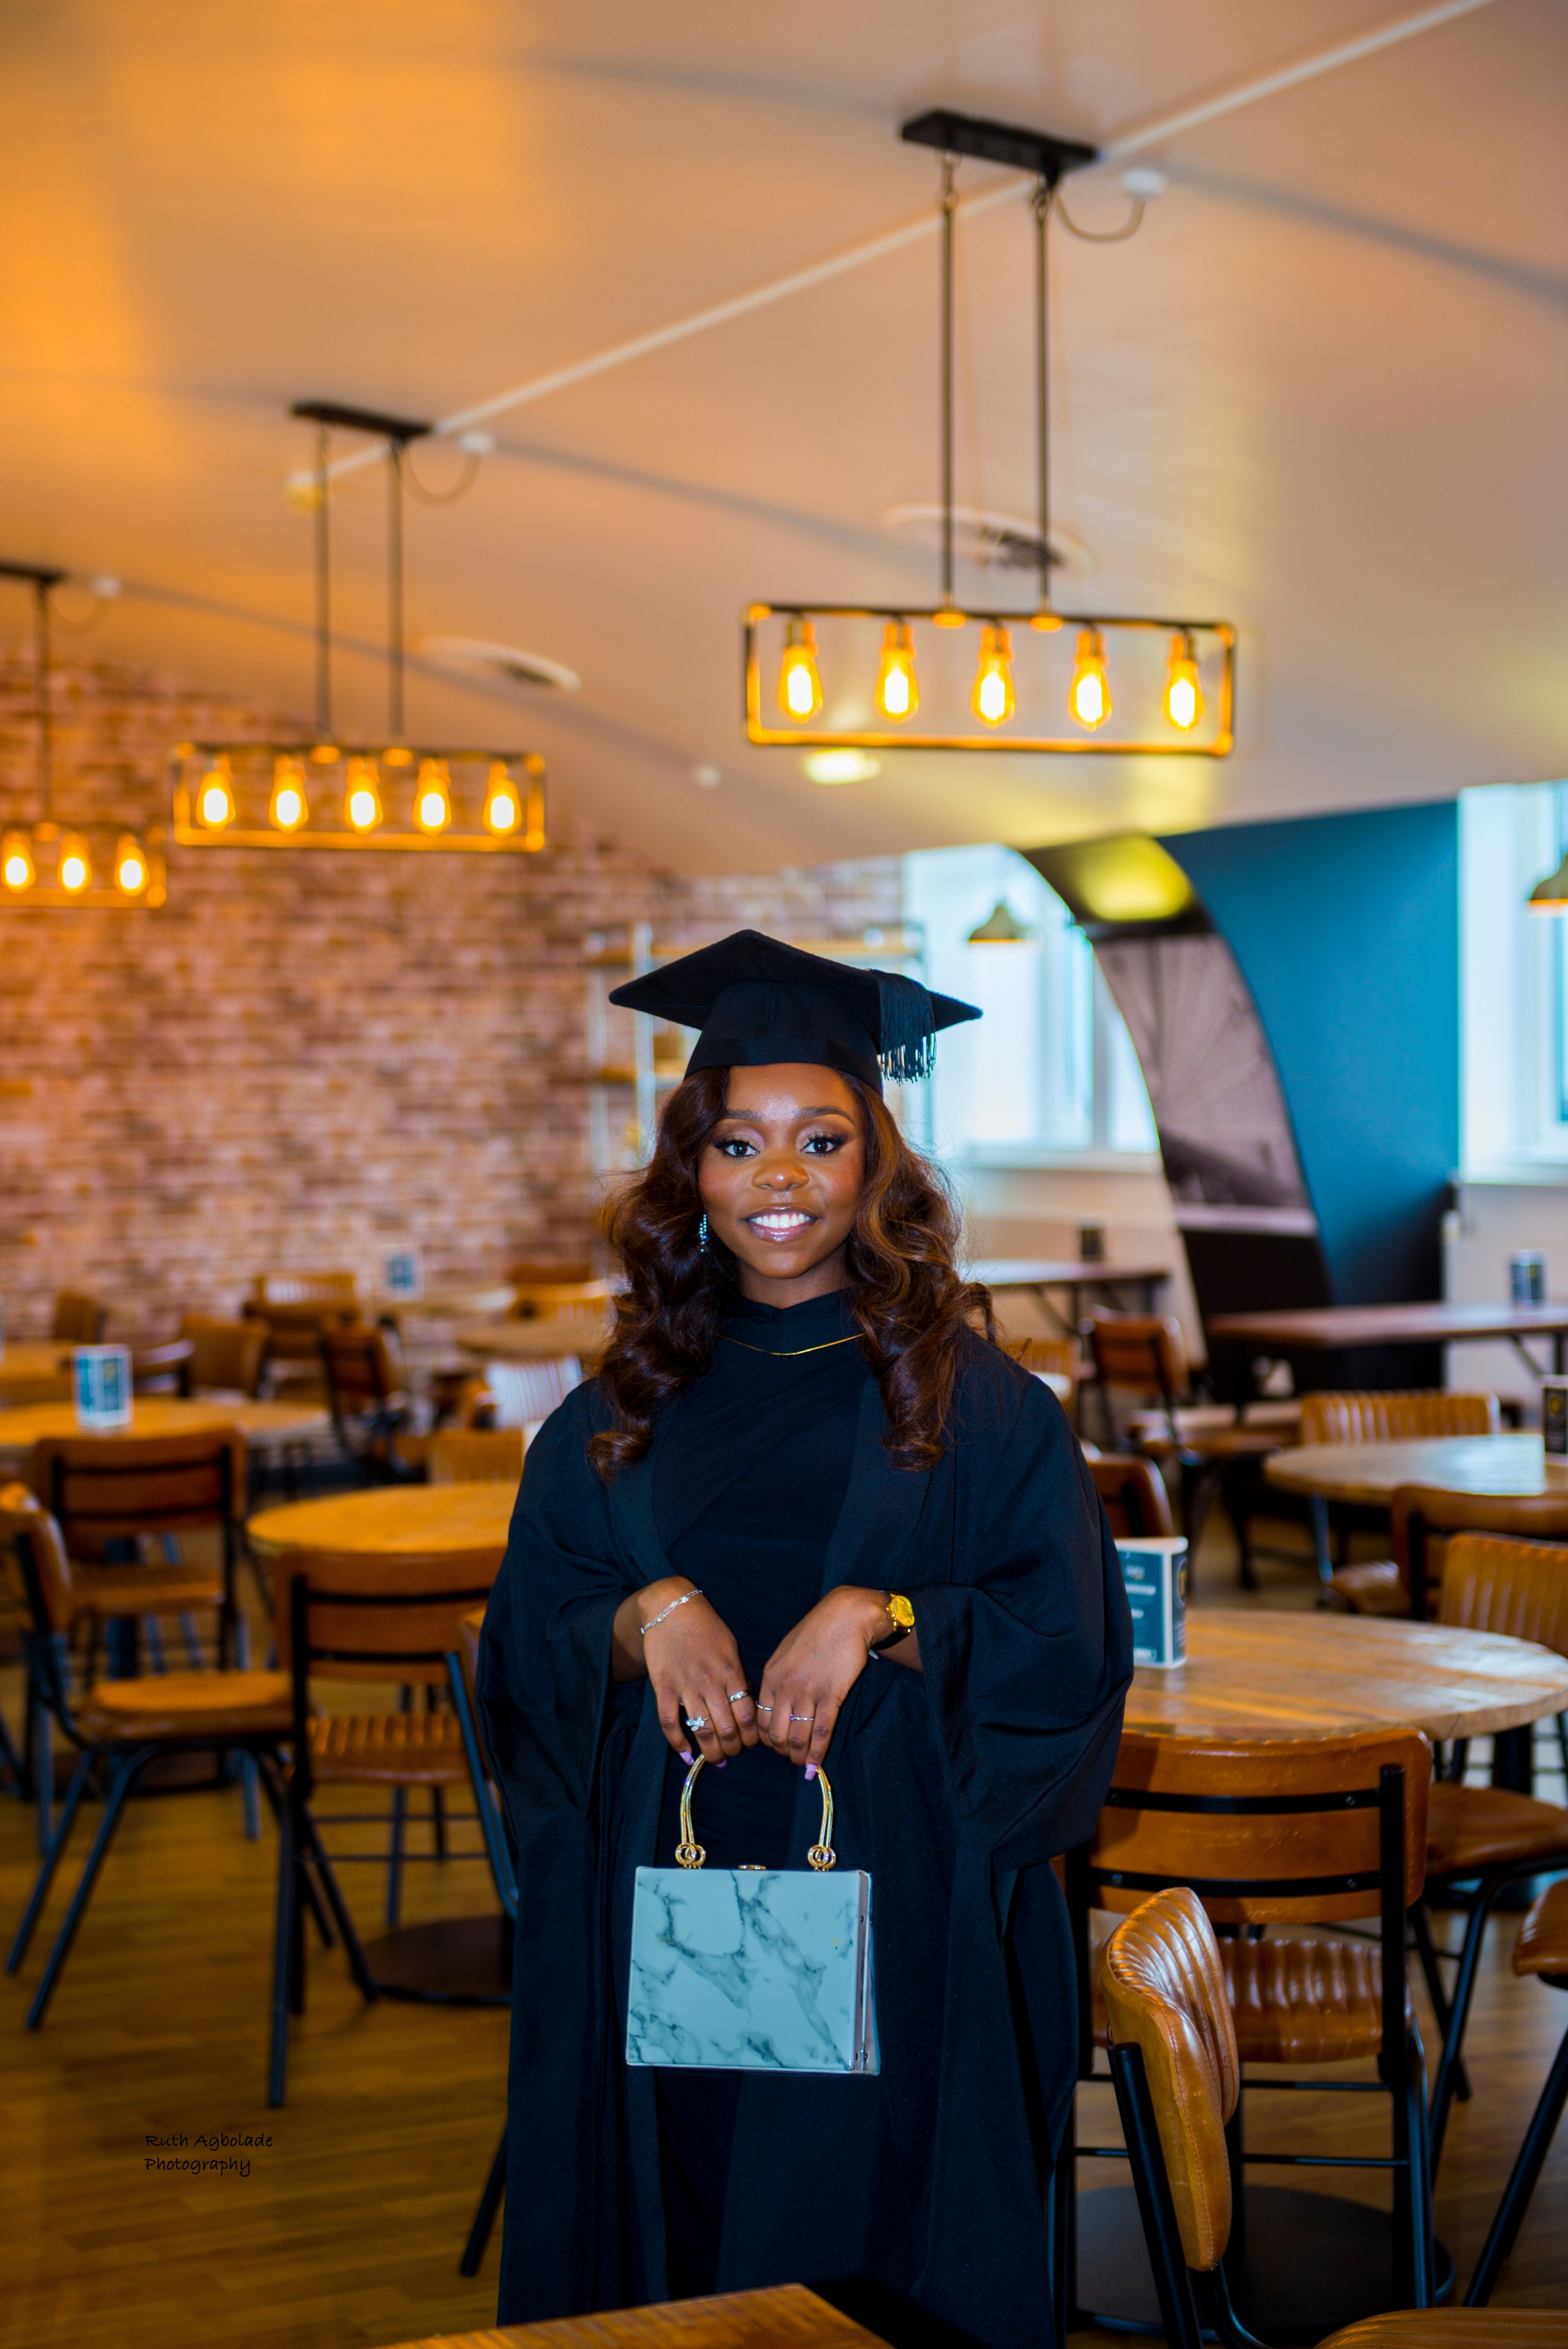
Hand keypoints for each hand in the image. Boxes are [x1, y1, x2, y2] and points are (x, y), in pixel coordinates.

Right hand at [621, 1580, 759, 1766]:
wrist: (671, 1608)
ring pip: (701, 1730)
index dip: (751, 1737)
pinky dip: (678, 1743)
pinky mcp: (663, 1687)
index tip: (750, 1743)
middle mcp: (710, 1682)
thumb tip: (746, 1708)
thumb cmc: (706, 1627)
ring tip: (715, 1760)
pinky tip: (686, 1754)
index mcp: (731, 1672)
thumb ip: (738, 1677)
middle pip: (726, 1729)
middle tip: (732, 1754)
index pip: (747, 1716)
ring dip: (710, 1752)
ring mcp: (685, 1686)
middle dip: (732, 1749)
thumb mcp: (730, 1647)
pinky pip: (670, 1722)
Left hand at [756, 1585, 888, 1771]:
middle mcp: (785, 1687)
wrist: (846, 1616)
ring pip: (797, 1738)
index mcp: (771, 1676)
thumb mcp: (787, 1653)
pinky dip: (817, 1753)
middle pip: (775, 1734)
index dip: (767, 1739)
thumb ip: (779, 1679)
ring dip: (798, 1757)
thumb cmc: (817, 1632)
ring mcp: (808, 1692)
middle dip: (782, 1752)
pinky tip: (816, 1765)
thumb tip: (777, 1706)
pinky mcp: (831, 1695)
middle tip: (791, 1756)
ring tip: (803, 1764)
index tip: (777, 1745)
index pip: (760, 1720)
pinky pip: (821, 1732)